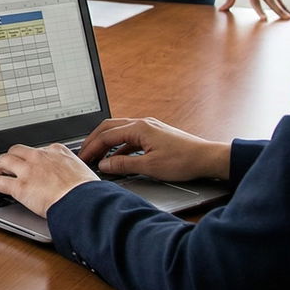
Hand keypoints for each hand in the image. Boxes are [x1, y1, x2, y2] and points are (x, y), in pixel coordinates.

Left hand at [0, 143, 98, 216]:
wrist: (84, 201)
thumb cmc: (89, 192)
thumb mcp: (84, 172)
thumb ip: (74, 171)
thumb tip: (78, 179)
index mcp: (57, 151)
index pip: (39, 149)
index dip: (32, 157)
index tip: (30, 162)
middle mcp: (40, 157)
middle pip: (17, 150)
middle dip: (11, 157)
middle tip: (8, 166)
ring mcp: (28, 171)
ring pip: (4, 161)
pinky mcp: (20, 187)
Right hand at [77, 117, 231, 181]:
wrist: (206, 158)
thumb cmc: (183, 160)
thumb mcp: (150, 166)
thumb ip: (123, 165)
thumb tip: (105, 164)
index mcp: (139, 128)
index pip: (107, 135)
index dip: (92, 147)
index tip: (83, 158)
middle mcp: (142, 124)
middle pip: (109, 127)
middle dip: (94, 140)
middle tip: (84, 154)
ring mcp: (149, 128)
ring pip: (119, 131)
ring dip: (106, 143)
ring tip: (97, 156)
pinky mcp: (154, 135)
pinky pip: (130, 137)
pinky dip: (119, 147)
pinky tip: (116, 159)